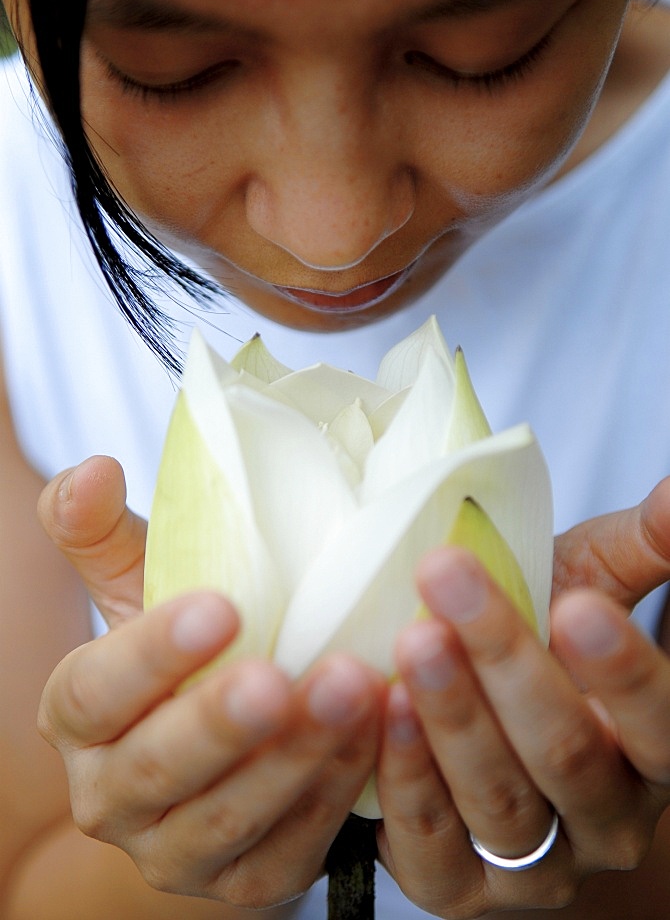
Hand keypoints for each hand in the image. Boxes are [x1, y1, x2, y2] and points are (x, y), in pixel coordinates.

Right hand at [37, 456, 384, 906]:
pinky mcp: (245, 881)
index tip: (223, 606)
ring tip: (355, 692)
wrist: (217, 750)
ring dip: (294, 760)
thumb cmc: (184, 653)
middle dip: (221, 724)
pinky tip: (381, 737)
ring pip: (229, 819)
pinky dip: (336, 795)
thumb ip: (105, 531)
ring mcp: (177, 851)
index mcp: (81, 717)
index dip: (152, 654)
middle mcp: (113, 795)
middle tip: (282, 678)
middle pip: (156, 769)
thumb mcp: (141, 587)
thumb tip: (96, 469)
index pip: (97, 692)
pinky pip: (291, 851)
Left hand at [375, 482, 669, 917]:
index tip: (575, 605)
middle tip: (449, 578)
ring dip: (452, 719)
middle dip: (505, 661)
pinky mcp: (459, 888)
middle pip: (566, 752)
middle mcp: (607, 819)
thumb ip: (639, 550)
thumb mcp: (592, 588)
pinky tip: (380, 707)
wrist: (488, 729)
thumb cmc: (542, 641)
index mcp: (651, 752)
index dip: (623, 672)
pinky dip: (404, 777)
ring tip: (413, 642)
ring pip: (500, 802)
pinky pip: (431, 843)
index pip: (660, 724)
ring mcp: (537, 868)